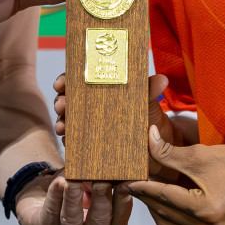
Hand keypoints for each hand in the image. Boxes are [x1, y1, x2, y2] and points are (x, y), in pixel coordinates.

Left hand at [14, 172, 132, 224]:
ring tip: (74, 180)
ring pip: (71, 219)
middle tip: (102, 182)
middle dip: (101, 200)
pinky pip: (50, 211)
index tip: (124, 182)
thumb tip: (111, 164)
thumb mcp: (91, 186)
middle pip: (98, 222)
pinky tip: (59, 182)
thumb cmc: (74, 193)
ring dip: (73, 198)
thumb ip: (102, 179)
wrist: (41, 201)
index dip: (123, 202)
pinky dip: (55, 195)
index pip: (119, 221)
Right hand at [52, 72, 188, 182]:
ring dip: (61, 123)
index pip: (77, 80)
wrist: (156, 143)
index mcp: (99, 90)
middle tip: (62, 105)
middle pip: (67, 100)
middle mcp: (89, 106)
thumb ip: (150, 90)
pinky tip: (68, 143)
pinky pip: (75, 143)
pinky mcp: (90, 145)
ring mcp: (88, 126)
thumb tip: (163, 79)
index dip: (65, 79)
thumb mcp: (148, 101)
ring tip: (62, 127)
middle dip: (61, 102)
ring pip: (67, 121)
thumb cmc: (148, 115)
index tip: (61, 83)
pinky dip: (69, 142)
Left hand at [123, 126, 224, 224]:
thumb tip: (146, 138)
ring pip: (169, 223)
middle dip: (145, 196)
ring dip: (156, 206)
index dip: (140, 187)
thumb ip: (169, 152)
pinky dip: (169, 211)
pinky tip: (164, 194)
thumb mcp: (201, 155)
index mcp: (202, 210)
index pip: (162, 197)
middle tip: (129, 181)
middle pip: (163, 213)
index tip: (121, 179)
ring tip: (145, 186)